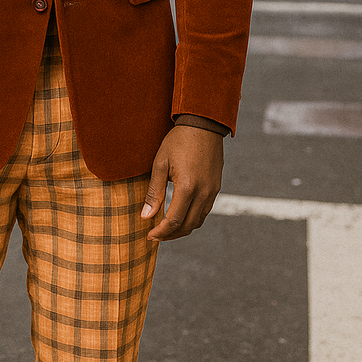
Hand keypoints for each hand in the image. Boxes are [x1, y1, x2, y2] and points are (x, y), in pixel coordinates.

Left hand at [140, 125, 222, 240]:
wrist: (203, 125)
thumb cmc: (178, 141)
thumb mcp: (160, 163)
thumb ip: (154, 192)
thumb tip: (145, 216)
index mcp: (188, 187)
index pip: (174, 220)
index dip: (161, 232)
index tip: (150, 235)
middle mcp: (203, 193)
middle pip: (187, 225)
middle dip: (171, 235)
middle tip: (156, 236)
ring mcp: (212, 191)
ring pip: (198, 221)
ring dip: (182, 229)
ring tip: (167, 228)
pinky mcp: (216, 187)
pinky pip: (205, 211)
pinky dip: (192, 218)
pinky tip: (181, 215)